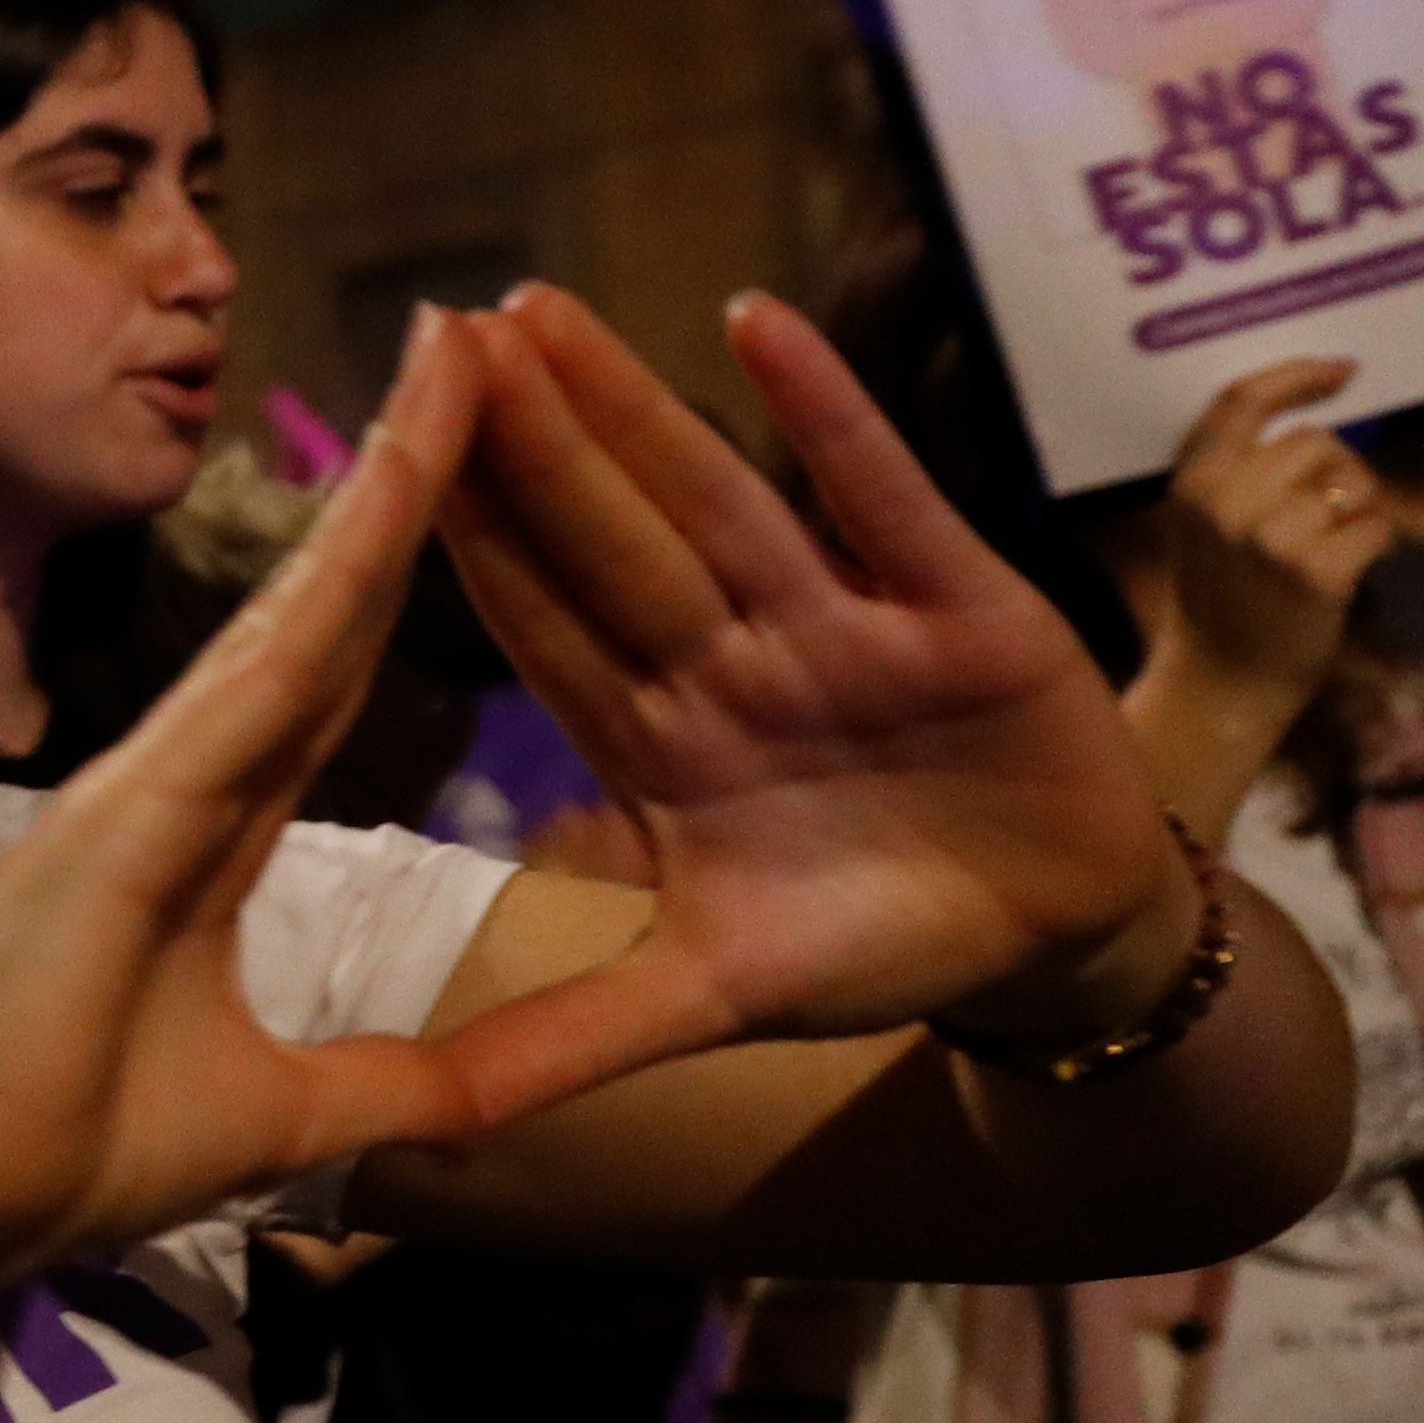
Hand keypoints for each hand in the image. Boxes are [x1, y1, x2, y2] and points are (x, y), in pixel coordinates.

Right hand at [0, 309, 573, 1284]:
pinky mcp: (139, 797)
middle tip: (476, 340)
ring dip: (388, 475)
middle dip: (406, 472)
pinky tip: (399, 473)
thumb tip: (503, 1106)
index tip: (472, 467)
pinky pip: (264, 661)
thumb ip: (398, 1089)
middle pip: (328, 600)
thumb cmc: (66, 1149)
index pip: (335, 672)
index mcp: (220, 835)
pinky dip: (336, 564)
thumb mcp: (286, 1115)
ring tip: (460, 352)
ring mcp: (161, 772)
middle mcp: (191, 775)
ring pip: (304, 599)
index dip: (403, 568)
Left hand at [428, 286, 1200, 1091]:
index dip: (462, 546)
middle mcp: (734, 661)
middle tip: (433, 329)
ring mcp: (841, 623)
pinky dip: (826, 416)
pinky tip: (756, 322)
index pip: (539, 627)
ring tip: (538, 312)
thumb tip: (426, 1110)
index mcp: (661, 741)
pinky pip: (880, 495)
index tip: (370, 459)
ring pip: (713, 497)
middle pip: (607, 537)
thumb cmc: (877, 949)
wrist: (1053, 948)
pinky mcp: (960, 606)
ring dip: (633, 406)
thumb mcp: (713, 999)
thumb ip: (576, 1037)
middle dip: (523, 441)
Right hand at [1121, 358, 1394, 839]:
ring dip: (1359, 509)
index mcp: (1193, 484)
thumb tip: (1315, 421)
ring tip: (1335, 546)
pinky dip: (1375, 544)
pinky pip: (1373, 526)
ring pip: (1352, 481)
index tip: (1342, 371)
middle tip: (1327, 515)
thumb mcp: (1206, 526)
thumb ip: (1239, 473)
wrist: (1222, 683)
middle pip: (1315, 442)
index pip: (1243, 402)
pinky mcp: (1313, 572)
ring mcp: (1267, 537)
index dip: (1296, 377)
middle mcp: (1224, 502)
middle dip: (1337, 471)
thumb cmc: (1221, 599)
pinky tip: (1350, 570)